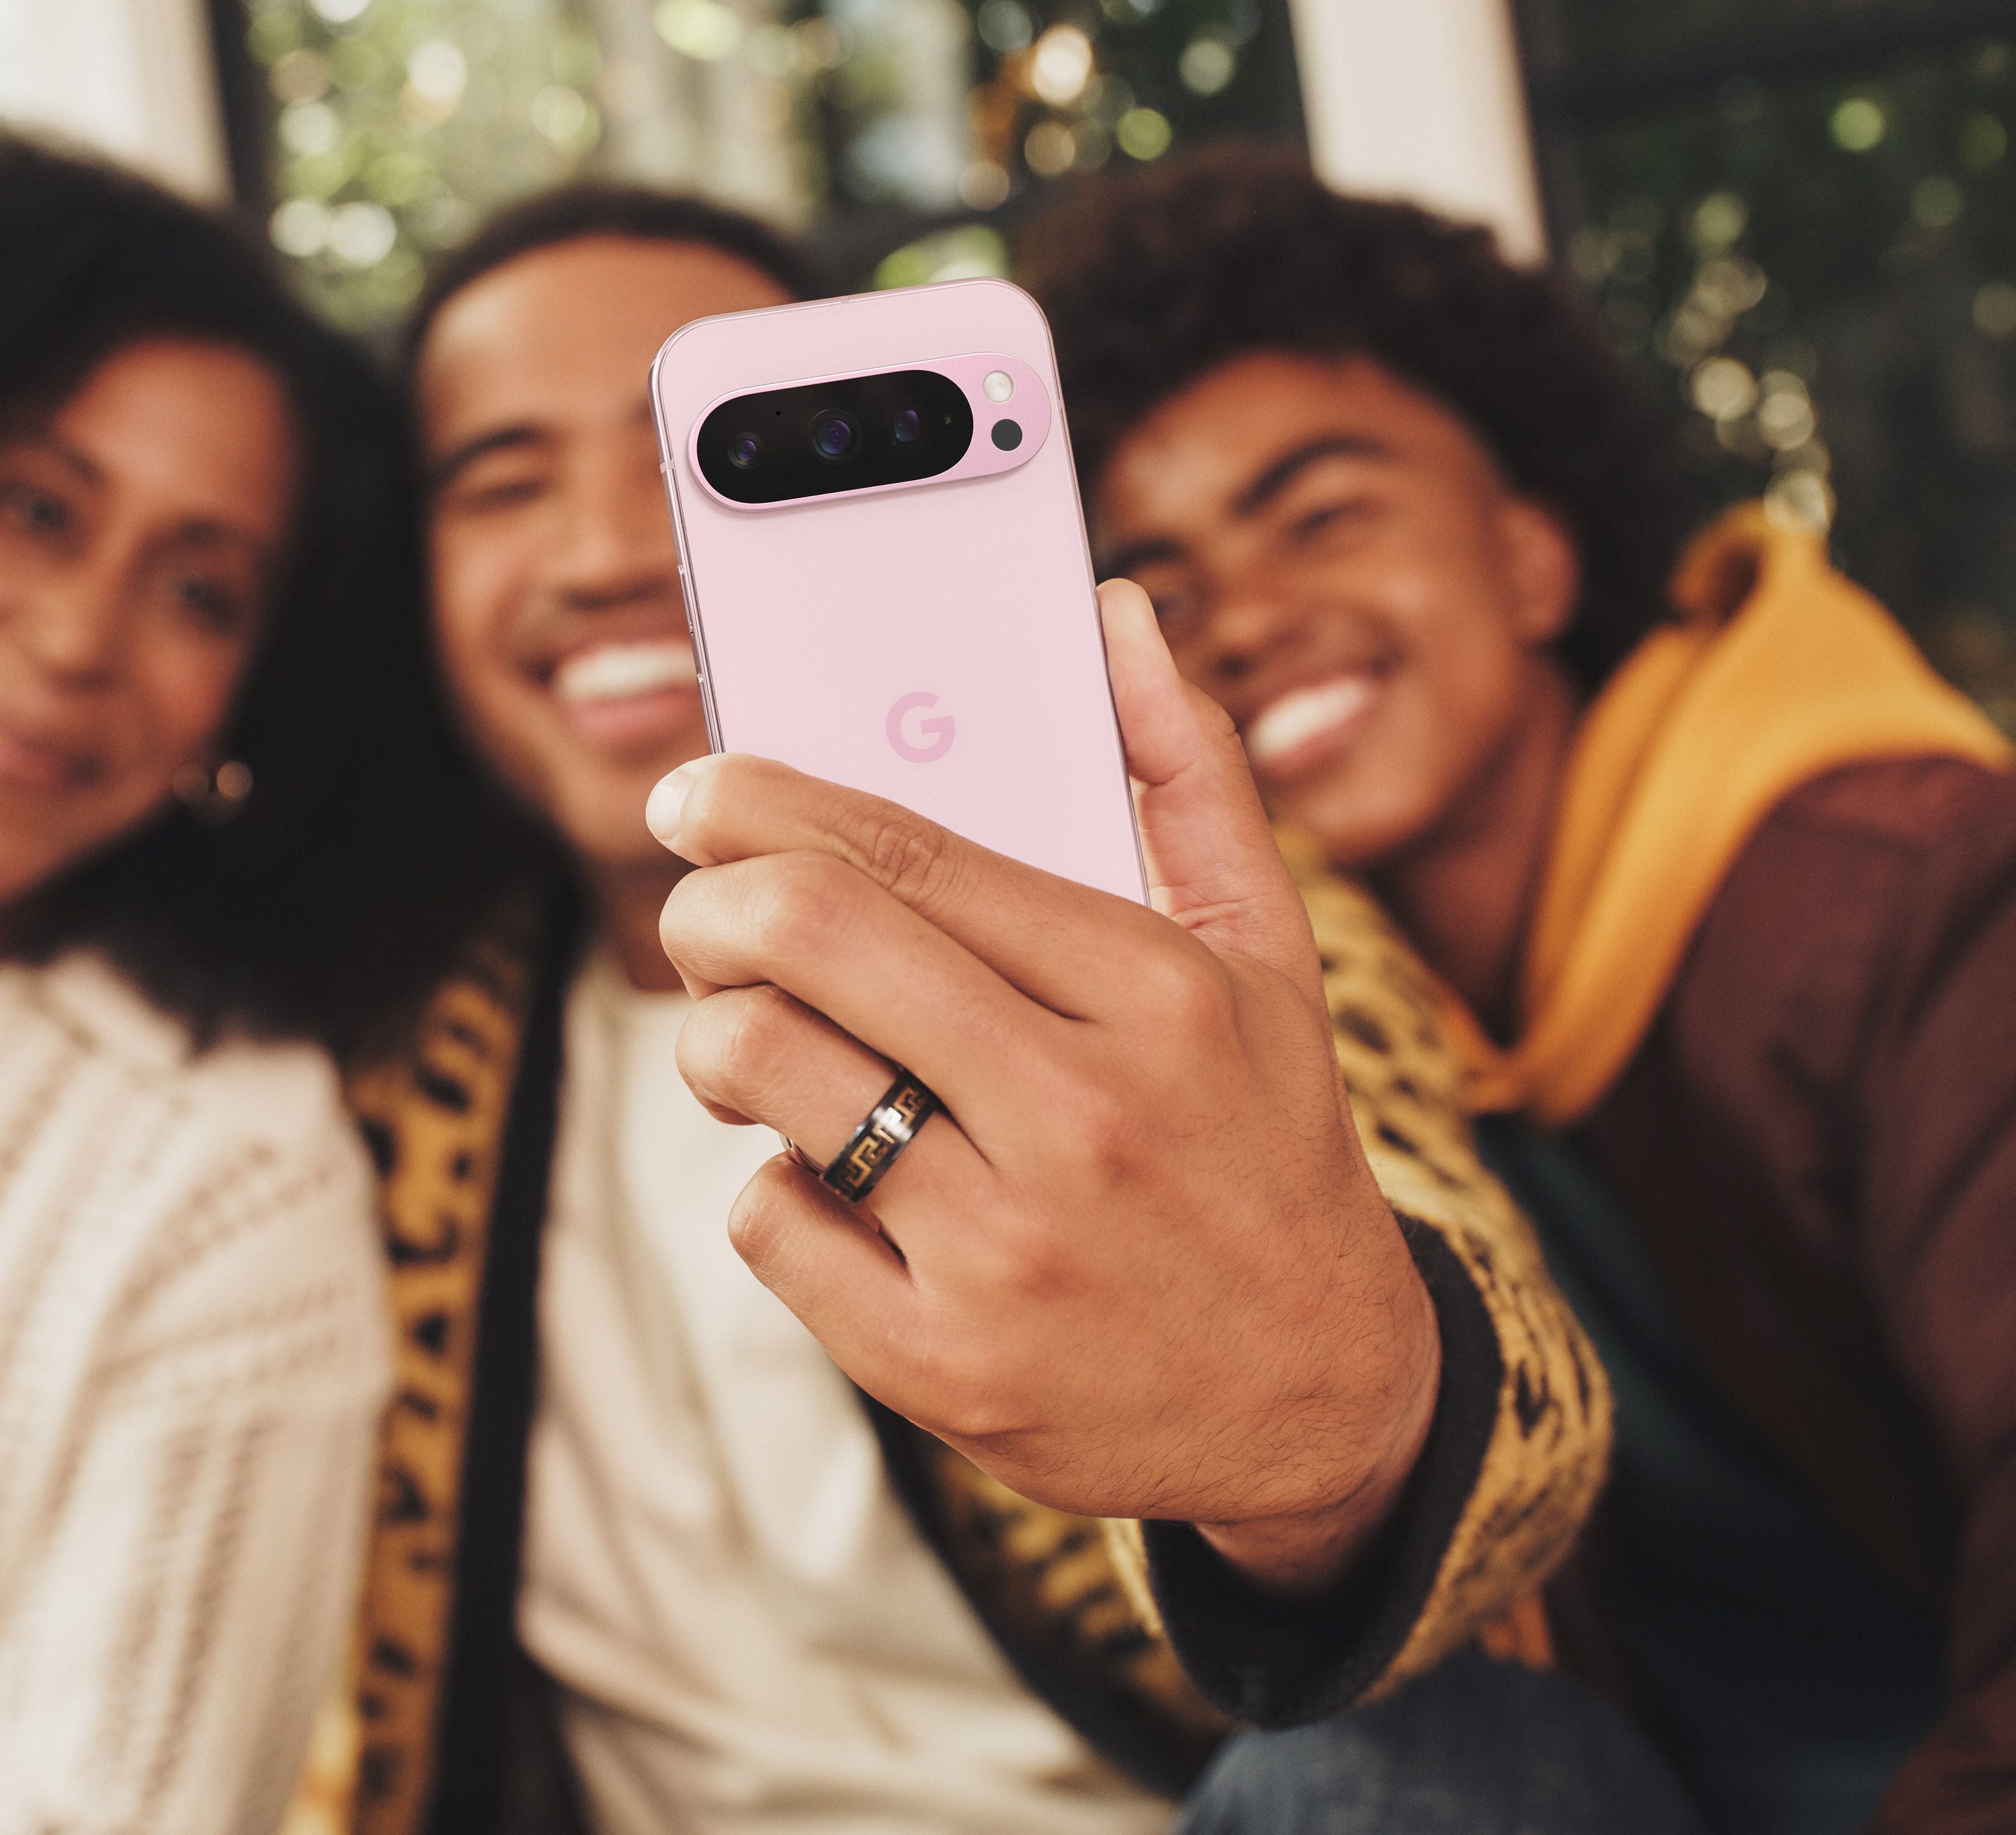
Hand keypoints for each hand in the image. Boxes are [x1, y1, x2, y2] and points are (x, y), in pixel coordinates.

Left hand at [649, 580, 1439, 1595]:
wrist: (1319, 1402)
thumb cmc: (1268, 1148)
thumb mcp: (1270, 958)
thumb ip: (1189, 774)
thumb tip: (1112, 613)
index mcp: (1154, 990)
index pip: (903, 845)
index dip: (761, 796)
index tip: (696, 789)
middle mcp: (1080, 1113)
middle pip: (801, 932)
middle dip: (704, 897)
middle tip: (699, 906)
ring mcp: (1006, 1249)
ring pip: (756, 1067)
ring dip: (715, 1036)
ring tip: (754, 1041)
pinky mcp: (947, 1367)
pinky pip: (766, 1223)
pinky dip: (770, 1185)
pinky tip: (832, 1180)